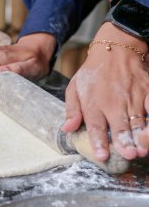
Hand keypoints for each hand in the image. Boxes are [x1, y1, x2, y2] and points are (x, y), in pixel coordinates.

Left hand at [62, 22, 148, 160]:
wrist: (115, 51)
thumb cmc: (92, 74)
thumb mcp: (74, 89)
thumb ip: (72, 110)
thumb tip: (67, 129)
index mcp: (93, 103)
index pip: (95, 125)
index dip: (99, 141)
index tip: (101, 156)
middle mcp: (113, 102)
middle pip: (119, 125)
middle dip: (124, 141)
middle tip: (128, 155)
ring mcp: (132, 96)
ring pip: (138, 120)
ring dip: (141, 136)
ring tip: (142, 150)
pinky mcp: (148, 90)